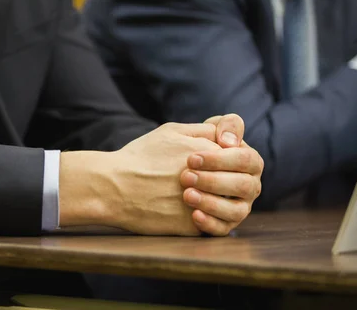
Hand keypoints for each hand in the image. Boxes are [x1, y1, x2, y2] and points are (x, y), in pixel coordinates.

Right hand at [59, 116, 262, 235]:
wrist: (113, 187)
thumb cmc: (140, 157)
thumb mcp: (172, 131)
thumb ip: (204, 130)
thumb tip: (227, 136)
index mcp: (208, 151)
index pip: (242, 157)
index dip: (235, 160)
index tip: (222, 164)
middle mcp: (211, 178)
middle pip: (243, 183)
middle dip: (232, 181)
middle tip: (217, 183)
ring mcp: (204, 204)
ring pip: (235, 208)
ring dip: (224, 202)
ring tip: (207, 198)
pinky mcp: (193, 227)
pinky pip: (218, 227)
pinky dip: (213, 221)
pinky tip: (198, 212)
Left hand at [180, 114, 261, 234]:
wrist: (178, 168)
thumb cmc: (199, 146)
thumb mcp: (210, 129)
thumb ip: (226, 125)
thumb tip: (230, 141)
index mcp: (251, 161)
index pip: (245, 159)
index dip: (219, 159)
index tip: (191, 158)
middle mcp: (251, 186)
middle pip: (242, 185)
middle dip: (212, 181)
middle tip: (185, 177)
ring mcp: (241, 207)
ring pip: (236, 211)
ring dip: (211, 203)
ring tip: (187, 195)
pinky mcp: (226, 224)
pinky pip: (224, 229)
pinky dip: (209, 223)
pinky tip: (193, 215)